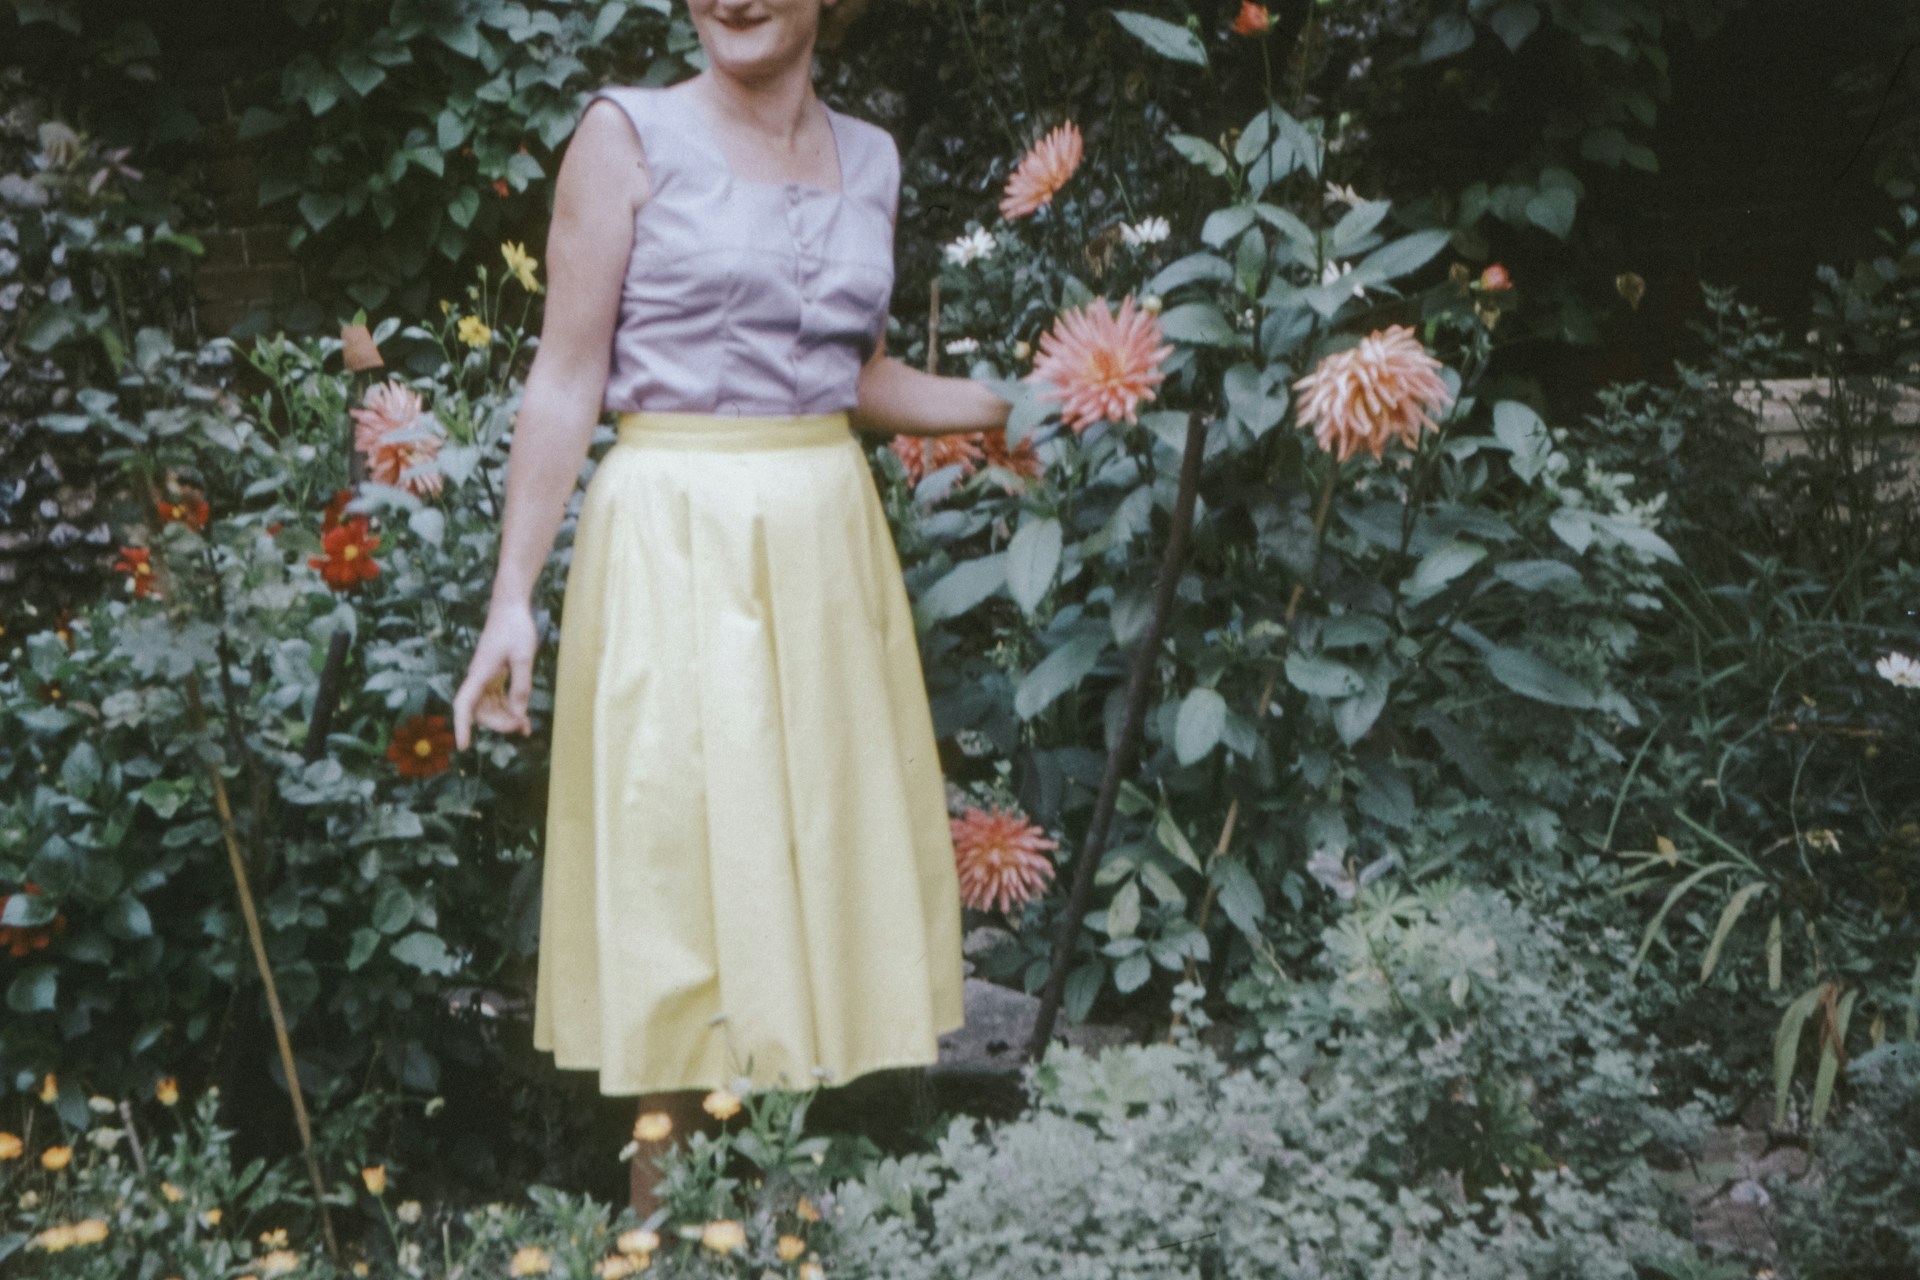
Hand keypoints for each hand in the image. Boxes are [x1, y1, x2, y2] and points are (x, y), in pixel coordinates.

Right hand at [453, 601, 537, 749]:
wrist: (510, 606)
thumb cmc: (516, 627)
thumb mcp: (524, 657)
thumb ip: (521, 686)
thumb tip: (518, 715)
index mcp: (480, 673)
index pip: (464, 705)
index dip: (462, 726)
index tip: (463, 746)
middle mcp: (478, 678)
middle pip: (479, 712)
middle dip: (498, 724)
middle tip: (522, 726)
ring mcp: (485, 677)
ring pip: (488, 708)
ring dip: (504, 719)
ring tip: (526, 727)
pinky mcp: (493, 675)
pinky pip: (496, 699)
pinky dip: (508, 710)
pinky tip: (523, 720)